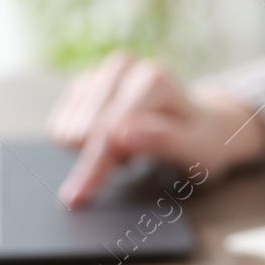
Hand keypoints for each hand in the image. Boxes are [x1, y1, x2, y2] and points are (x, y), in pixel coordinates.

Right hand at [47, 52, 264, 207]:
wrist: (205, 126)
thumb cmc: (203, 143)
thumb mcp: (197, 152)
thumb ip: (163, 143)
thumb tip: (120, 134)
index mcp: (153, 80)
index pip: (108, 131)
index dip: (93, 167)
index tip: (76, 198)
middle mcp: (124, 67)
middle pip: (82, 131)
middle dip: (102, 158)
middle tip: (136, 158)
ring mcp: (100, 72)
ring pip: (66, 130)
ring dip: (92, 150)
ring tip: (130, 147)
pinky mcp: (83, 85)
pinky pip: (59, 127)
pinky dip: (82, 144)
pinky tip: (112, 140)